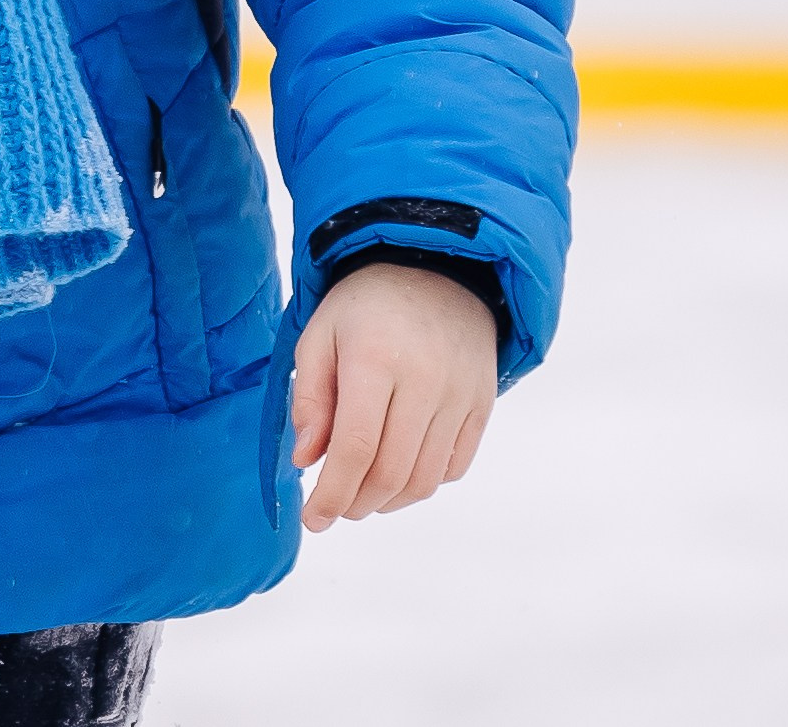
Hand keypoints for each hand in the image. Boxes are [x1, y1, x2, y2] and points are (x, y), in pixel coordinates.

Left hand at [290, 261, 496, 533]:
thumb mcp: (319, 334)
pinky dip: (422, 483)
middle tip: (334, 508)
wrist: (436, 268)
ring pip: (424, 480)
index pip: (354, 448)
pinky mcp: (483, 406)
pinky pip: (454, 467)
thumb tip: (304, 460)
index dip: (332, 493)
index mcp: (375, 360)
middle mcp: (424, 382)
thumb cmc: (365, 304)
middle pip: (390, 472)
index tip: (314, 520)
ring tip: (361, 495)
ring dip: (388, 501)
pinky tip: (398, 472)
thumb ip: (308, 398)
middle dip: (356, 503)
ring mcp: (460, 396)